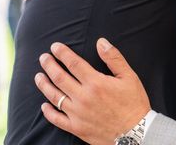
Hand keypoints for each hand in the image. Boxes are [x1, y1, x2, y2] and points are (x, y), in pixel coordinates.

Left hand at [35, 39, 150, 144]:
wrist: (137, 134)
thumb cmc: (134, 103)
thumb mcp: (129, 76)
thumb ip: (113, 58)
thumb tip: (101, 41)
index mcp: (96, 83)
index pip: (73, 63)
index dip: (62, 53)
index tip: (55, 46)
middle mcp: (83, 97)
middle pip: (60, 77)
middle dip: (49, 65)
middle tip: (43, 58)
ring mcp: (78, 114)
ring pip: (55, 96)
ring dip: (44, 85)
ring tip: (38, 76)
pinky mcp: (77, 128)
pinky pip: (57, 119)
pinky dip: (48, 112)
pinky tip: (44, 105)